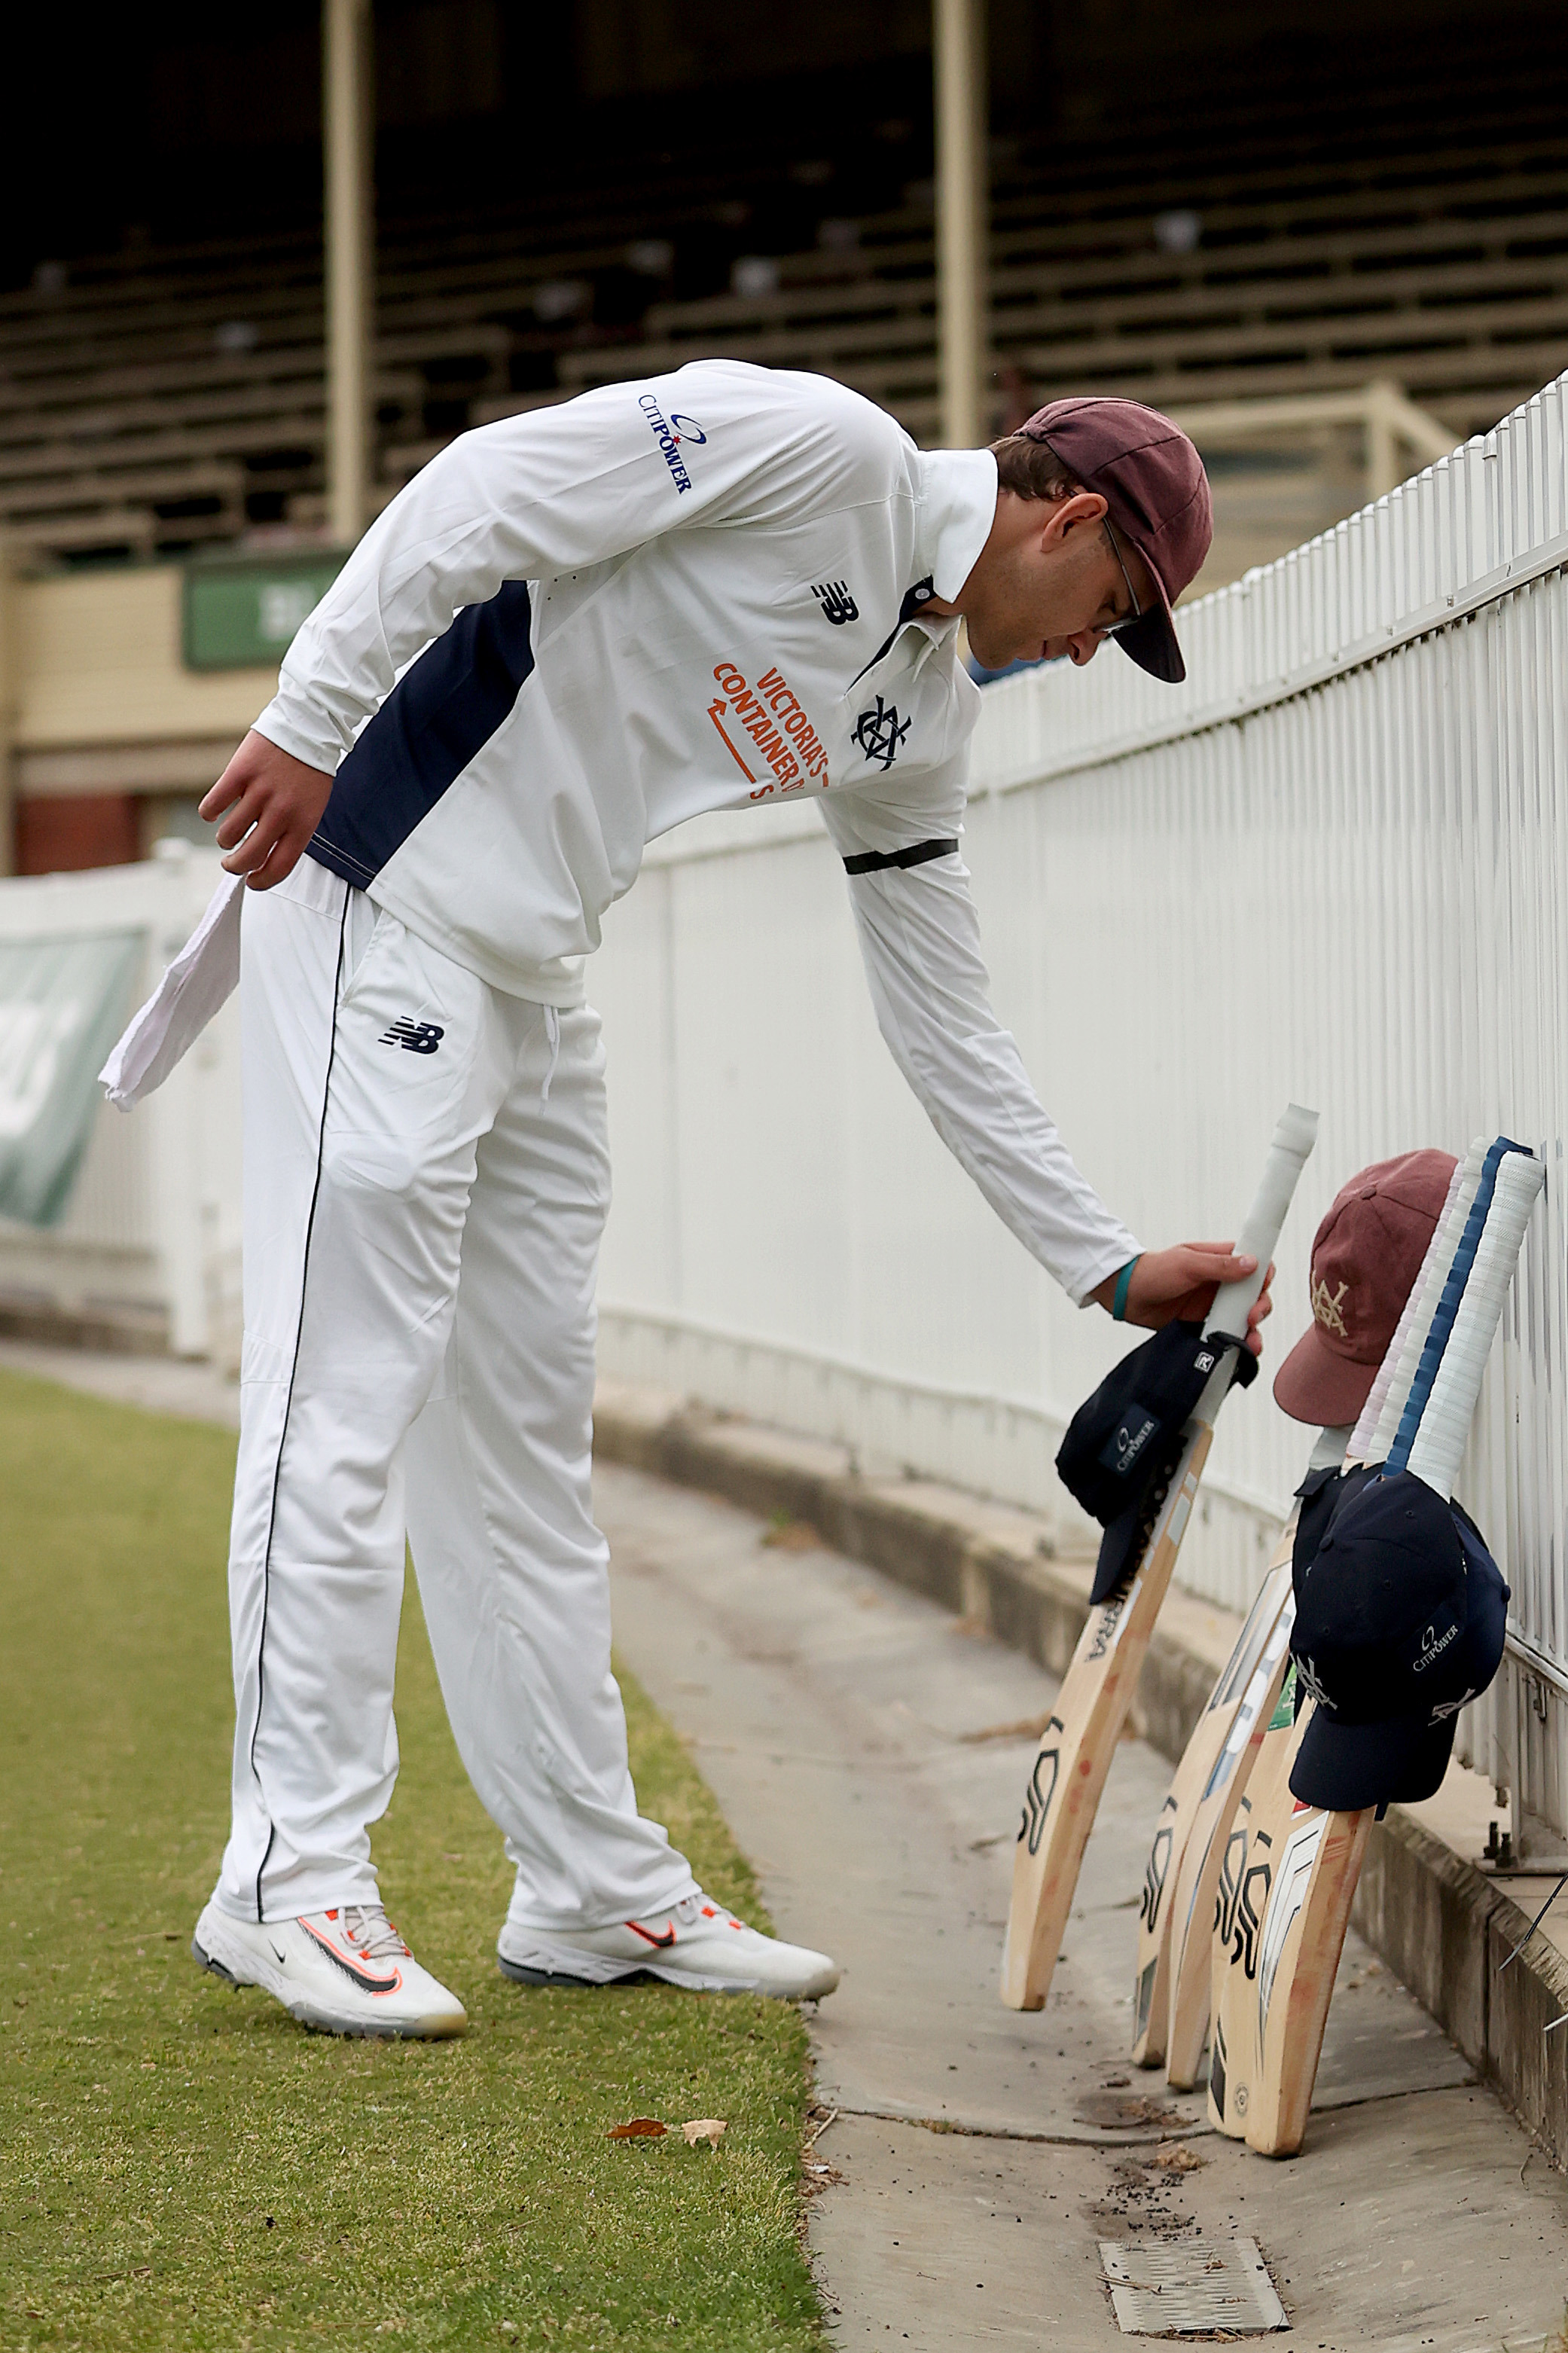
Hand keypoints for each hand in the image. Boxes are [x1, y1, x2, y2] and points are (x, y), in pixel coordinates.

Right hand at [199, 731, 333, 888]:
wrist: (307, 727)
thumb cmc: (310, 769)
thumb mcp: (311, 806)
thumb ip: (291, 830)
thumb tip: (263, 855)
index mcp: (303, 824)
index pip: (280, 866)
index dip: (262, 880)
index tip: (252, 881)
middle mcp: (282, 812)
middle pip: (249, 856)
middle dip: (235, 866)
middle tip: (230, 864)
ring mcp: (259, 792)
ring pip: (228, 833)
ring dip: (224, 839)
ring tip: (227, 834)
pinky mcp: (239, 773)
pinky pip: (214, 805)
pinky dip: (208, 813)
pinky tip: (212, 812)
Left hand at [1091, 1243, 1274, 1357]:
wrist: (1127, 1295)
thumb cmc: (1153, 1270)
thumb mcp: (1187, 1263)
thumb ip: (1220, 1265)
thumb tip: (1252, 1263)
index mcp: (1220, 1260)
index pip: (1255, 1265)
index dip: (1263, 1277)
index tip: (1261, 1289)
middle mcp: (1221, 1283)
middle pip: (1254, 1296)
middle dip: (1259, 1308)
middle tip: (1251, 1317)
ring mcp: (1213, 1304)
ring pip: (1244, 1318)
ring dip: (1252, 1330)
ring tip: (1250, 1342)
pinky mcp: (1204, 1323)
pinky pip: (1226, 1333)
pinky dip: (1234, 1342)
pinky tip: (1237, 1349)